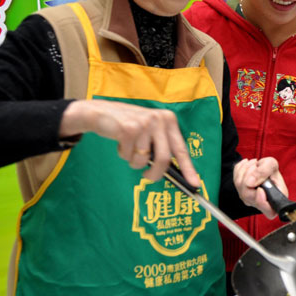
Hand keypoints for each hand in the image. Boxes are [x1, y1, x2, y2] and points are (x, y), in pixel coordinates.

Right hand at [60, 99, 197, 186]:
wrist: (100, 112)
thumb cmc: (127, 126)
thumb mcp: (149, 131)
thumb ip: (161, 146)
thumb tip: (172, 172)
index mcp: (169, 120)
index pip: (181, 149)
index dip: (188, 169)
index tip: (195, 183)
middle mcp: (160, 119)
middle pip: (163, 159)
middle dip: (155, 174)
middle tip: (147, 176)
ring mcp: (145, 123)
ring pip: (143, 160)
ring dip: (133, 161)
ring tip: (129, 148)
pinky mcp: (129, 128)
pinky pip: (128, 155)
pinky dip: (123, 154)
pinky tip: (120, 142)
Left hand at [233, 158, 283, 217]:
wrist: (262, 167)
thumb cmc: (270, 169)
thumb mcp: (272, 165)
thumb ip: (264, 171)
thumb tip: (250, 181)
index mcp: (275, 199)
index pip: (269, 211)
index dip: (262, 202)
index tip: (260, 189)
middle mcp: (262, 203)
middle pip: (248, 196)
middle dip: (250, 175)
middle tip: (257, 166)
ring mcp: (250, 200)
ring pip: (240, 186)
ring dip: (246, 170)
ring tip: (254, 164)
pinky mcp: (242, 194)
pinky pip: (235, 180)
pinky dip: (241, 169)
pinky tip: (248, 166)